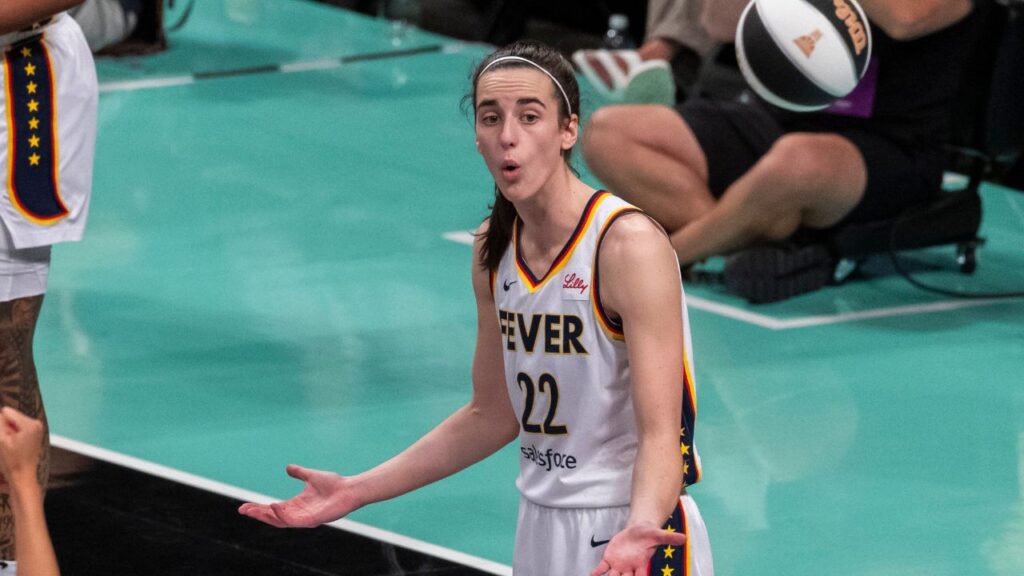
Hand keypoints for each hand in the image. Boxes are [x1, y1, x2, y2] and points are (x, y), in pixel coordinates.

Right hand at [0, 406, 44, 482]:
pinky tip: (14, 446)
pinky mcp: (34, 433)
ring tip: (11, 446)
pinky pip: (17, 428)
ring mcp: (37, 428)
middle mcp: (36, 423)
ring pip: (13, 423)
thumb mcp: (0, 440)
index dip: (0, 425)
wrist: (22, 475)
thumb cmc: (12, 461)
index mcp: (30, 423)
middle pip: (11, 417)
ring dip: (8, 432)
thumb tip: (0, 413)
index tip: (3, 438)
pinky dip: (13, 435)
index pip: (6, 412)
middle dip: (4, 428)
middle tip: (7, 444)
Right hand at [238, 464, 360, 527]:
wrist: (351, 489)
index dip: (259, 508)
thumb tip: (288, 467)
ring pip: (281, 521)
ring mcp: (306, 518)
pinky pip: (295, 520)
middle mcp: (299, 513)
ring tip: (255, 509)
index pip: (274, 509)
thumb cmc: (335, 485)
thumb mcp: (311, 476)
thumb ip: (299, 473)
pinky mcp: (314, 520)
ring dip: (267, 516)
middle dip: (258, 514)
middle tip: (243, 510)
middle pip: (274, 517)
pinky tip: (273, 506)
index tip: (244, 506)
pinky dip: (283, 515)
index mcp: (297, 505)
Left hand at [589, 521, 686, 575]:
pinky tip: (592, 575)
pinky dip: (597, 572)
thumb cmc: (649, 535)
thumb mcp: (658, 535)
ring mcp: (619, 566)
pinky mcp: (609, 559)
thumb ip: (669, 538)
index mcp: (642, 564)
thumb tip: (684, 538)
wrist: (638, 530)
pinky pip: (602, 568)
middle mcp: (630, 569)